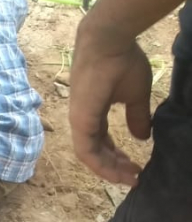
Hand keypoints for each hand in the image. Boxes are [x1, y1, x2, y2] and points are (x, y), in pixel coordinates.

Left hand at [69, 21, 152, 186]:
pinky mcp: (80, 119)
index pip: (102, 141)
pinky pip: (86, 150)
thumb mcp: (135, 95)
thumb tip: (141, 138)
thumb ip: (136, 117)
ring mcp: (79, 119)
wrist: (110, 42)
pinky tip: (118, 172)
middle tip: (134, 178)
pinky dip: (100, 164)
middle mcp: (83, 118)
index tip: (136, 168)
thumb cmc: (122, 63)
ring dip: (109, 170)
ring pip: (89, 155)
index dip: (117, 157)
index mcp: (94, 112)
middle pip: (95, 152)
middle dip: (115, 167)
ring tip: (130, 178)